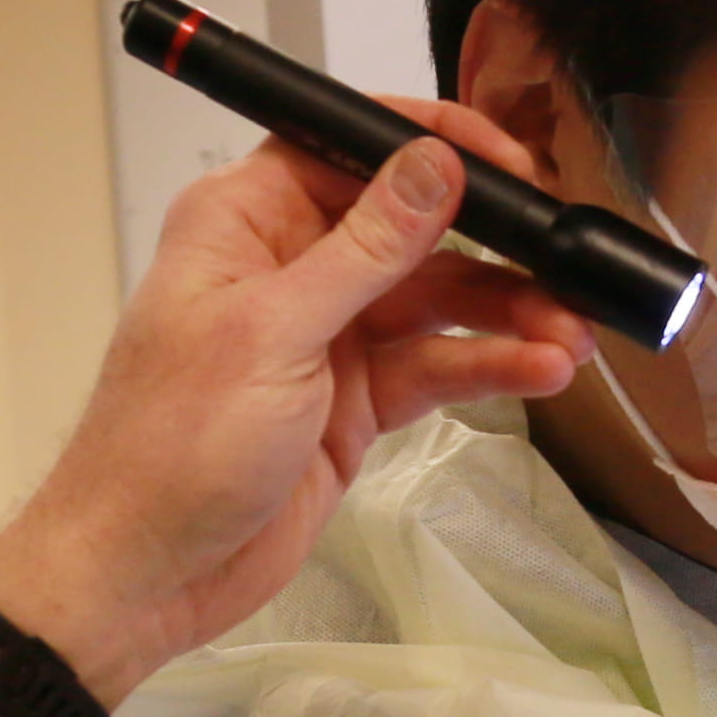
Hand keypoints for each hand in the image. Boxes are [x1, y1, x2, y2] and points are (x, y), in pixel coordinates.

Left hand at [0, 115, 590, 701]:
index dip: (431, 145)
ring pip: (436, 301)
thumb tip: (430, 167)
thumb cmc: (171, 445)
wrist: (147, 570)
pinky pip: (435, 367)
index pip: (350, 146)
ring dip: (506, 314)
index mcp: (246, 220)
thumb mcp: (274, 332)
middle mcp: (288, 265)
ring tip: (570, 335)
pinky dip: (487, 367)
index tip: (507, 162)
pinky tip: (539, 370)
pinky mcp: (354, 400)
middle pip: (411, 226)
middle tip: (563, 260)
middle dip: (492, 243)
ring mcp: (326, 335)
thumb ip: (364, 250)